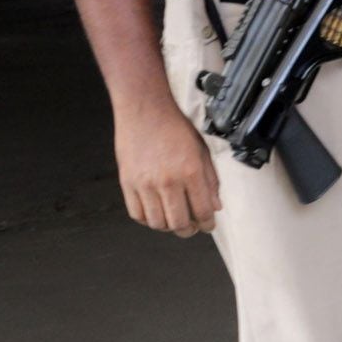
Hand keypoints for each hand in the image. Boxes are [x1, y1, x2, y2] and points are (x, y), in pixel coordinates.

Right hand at [118, 102, 221, 235]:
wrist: (145, 111)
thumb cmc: (175, 127)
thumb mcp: (202, 150)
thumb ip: (210, 180)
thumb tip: (215, 206)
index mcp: (190, 172)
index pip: (203, 211)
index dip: (207, 223)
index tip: (208, 225)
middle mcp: (167, 181)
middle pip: (178, 223)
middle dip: (188, 230)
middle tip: (191, 227)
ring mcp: (145, 184)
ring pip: (156, 222)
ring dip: (167, 227)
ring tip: (173, 220)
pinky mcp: (127, 183)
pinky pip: (136, 214)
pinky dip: (147, 219)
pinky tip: (155, 213)